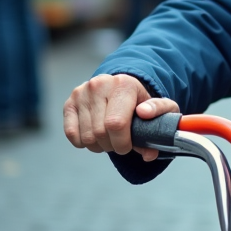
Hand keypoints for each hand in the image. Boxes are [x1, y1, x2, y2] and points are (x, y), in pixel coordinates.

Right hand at [62, 74, 178, 160]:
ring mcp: (82, 93)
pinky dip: (83, 142)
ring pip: (86, 137)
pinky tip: (95, 136)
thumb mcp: (161, 107)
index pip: (116, 123)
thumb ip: (160, 113)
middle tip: (119, 143)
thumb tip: (145, 114)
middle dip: (112, 146)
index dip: (122, 143)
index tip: (128, 146)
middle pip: (100, 133)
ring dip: (98, 146)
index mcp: (124, 85)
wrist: (123, 89)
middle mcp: (100, 85)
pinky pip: (72, 134)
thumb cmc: (142, 102)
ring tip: (109, 139)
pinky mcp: (69, 102)